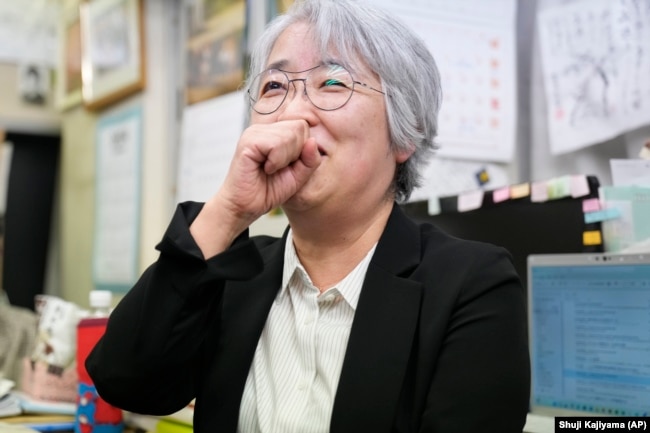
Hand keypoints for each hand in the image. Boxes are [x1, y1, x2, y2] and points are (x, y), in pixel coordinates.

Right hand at [190, 120, 320, 256]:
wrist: (244, 207)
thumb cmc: (267, 191)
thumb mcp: (298, 176)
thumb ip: (310, 160)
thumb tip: (313, 141)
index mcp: (274, 133)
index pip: (303, 126)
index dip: (303, 148)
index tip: (288, 165)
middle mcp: (263, 129)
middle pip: (300, 126)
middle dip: (297, 152)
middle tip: (279, 168)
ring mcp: (254, 133)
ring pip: (290, 134)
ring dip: (285, 158)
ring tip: (271, 169)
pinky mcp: (248, 142)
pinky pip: (276, 144)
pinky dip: (276, 161)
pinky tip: (265, 168)